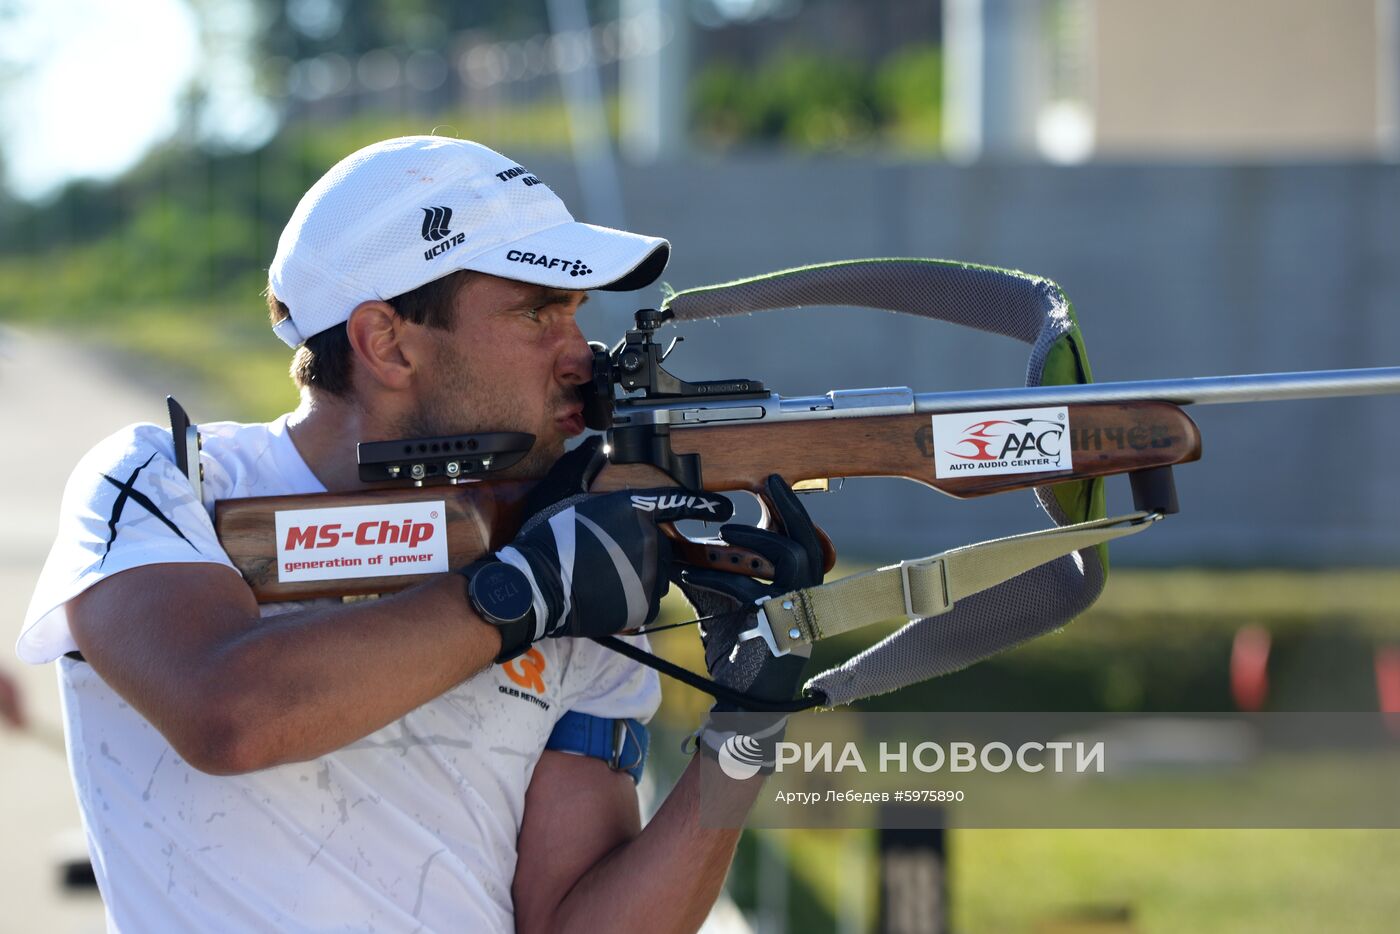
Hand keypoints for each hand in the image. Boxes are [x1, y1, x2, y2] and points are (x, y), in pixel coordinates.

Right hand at [469, 437, 734, 650]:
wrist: (536, 586)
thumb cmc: (546, 537)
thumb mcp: (560, 489)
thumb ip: (584, 465)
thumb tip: (598, 446)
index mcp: (634, 509)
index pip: (678, 503)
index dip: (703, 504)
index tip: (722, 507)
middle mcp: (650, 540)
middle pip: (659, 544)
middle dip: (639, 548)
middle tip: (604, 555)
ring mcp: (650, 574)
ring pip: (656, 573)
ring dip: (638, 573)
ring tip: (603, 576)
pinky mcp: (644, 604)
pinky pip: (648, 599)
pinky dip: (632, 598)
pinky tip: (607, 593)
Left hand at [677, 474, 825, 711]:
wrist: (742, 701)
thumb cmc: (737, 650)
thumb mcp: (727, 603)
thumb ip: (720, 574)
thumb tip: (686, 542)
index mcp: (796, 587)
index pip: (801, 539)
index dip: (789, 508)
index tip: (772, 481)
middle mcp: (805, 596)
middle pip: (807, 540)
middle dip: (787, 508)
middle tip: (767, 483)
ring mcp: (796, 611)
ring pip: (791, 557)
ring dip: (755, 538)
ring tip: (722, 534)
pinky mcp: (776, 627)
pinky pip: (749, 590)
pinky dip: (717, 578)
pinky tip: (690, 575)